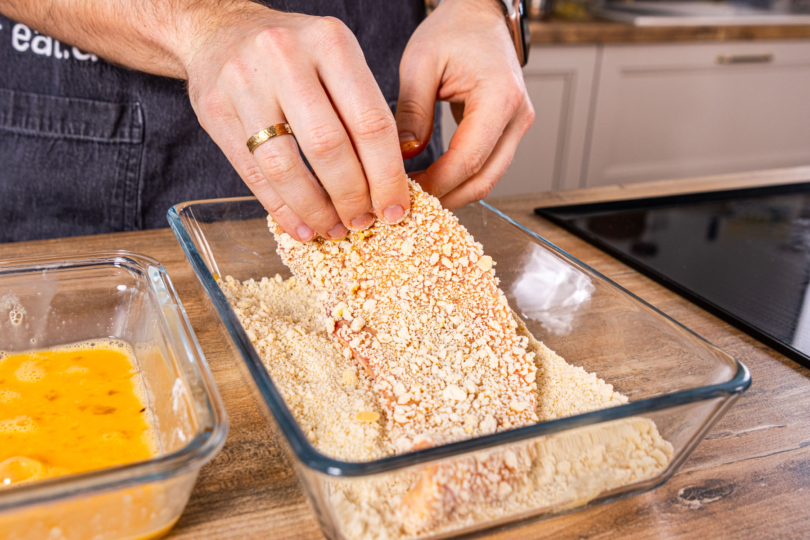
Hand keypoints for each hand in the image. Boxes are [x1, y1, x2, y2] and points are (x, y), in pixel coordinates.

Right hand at [185, 5, 409, 240]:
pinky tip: (301, 227)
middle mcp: (285, 57)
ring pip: (286, 167)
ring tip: (333, 228)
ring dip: (315, 209)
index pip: (370, 122)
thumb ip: (360, 110)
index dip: (387, 175)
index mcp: (330, 42)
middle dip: (352, 196)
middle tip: (363, 222)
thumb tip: (387, 185)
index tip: (395, 209)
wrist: (219, 30)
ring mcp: (244, 83)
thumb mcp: (335, 59)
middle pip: (328, 147)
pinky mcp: (215, 111)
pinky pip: (253, 174)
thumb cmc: (292, 53)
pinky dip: (281, 209)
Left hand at [395, 0, 534, 208]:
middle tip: (410, 205)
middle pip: (485, 179)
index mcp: (500, 97)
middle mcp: (518, 116)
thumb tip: (405, 155)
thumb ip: (412, 110)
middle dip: (447, 197)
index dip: (438, 183)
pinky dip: (461, 179)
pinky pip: (487, 166)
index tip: (407, 193)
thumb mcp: (420, 63)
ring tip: (418, 196)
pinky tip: (433, 181)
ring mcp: (518, 126)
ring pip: (488, 178)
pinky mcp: (509, 130)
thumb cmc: (453, 30)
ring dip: (454, 192)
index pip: (469, 158)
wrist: (480, 15)